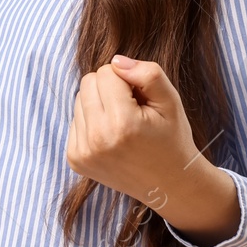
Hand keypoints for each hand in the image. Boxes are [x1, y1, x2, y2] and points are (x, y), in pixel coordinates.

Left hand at [66, 55, 239, 244]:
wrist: (168, 185)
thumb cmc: (171, 139)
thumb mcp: (171, 101)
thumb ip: (147, 73)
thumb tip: (116, 61)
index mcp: (122, 123)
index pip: (106, 72)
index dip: (127, 79)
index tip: (141, 100)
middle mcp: (97, 139)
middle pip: (88, 83)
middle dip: (109, 88)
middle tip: (132, 110)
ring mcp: (83, 152)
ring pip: (79, 99)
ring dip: (99, 104)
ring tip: (122, 124)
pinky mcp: (75, 159)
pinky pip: (75, 120)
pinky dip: (92, 122)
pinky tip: (111, 137)